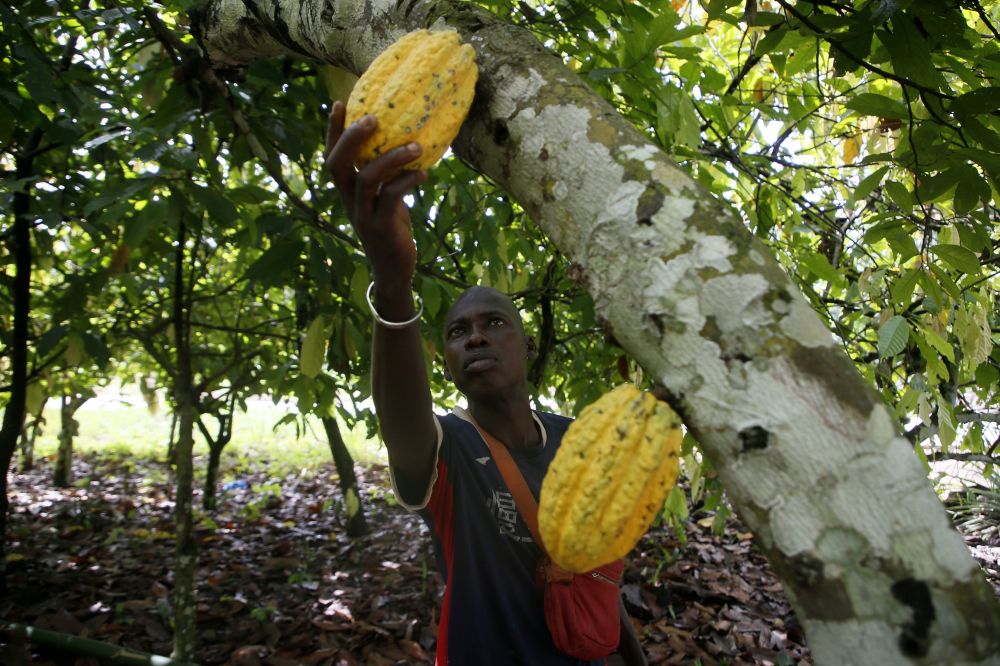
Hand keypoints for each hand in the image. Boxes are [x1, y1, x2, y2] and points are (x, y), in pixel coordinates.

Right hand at [323, 101, 426, 285]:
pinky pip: (391, 198)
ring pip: (366, 179)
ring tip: (415, 145)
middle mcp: (349, 200)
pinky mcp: (381, 227)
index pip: (331, 155)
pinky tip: (423, 173)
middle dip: (352, 137)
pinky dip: (407, 182)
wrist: (393, 270)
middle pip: (337, 164)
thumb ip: (386, 176)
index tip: (341, 102)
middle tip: (374, 117)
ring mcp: (363, 214)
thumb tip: (407, 141)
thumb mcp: (384, 198)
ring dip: (391, 158)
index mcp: (347, 191)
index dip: (333, 130)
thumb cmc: (392, 228)